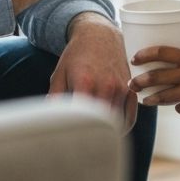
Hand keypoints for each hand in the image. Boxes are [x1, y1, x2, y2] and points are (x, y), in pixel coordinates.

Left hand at [50, 13, 137, 131]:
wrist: (99, 35)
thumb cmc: (76, 55)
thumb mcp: (60, 74)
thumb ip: (54, 98)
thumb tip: (48, 121)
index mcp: (85, 83)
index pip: (81, 118)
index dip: (75, 132)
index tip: (70, 141)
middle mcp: (106, 87)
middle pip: (100, 124)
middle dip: (91, 136)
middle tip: (81, 145)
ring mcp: (120, 88)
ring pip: (116, 123)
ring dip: (107, 133)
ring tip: (95, 138)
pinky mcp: (130, 89)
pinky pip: (130, 116)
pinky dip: (122, 127)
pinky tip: (112, 131)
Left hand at [128, 40, 179, 120]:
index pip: (163, 53)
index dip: (145, 54)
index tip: (135, 58)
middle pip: (157, 77)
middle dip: (140, 81)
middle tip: (132, 83)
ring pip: (164, 97)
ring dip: (151, 99)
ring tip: (144, 99)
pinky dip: (178, 106)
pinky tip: (178, 104)